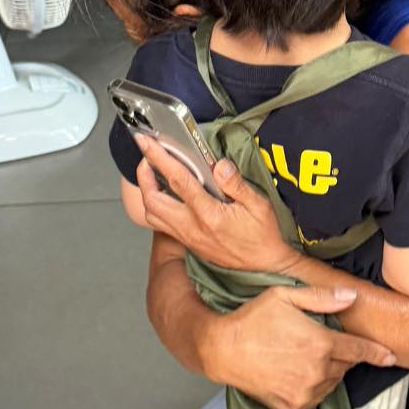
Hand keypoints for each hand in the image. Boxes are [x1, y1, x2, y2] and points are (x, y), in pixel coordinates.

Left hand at [134, 134, 298, 273]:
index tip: (146, 142)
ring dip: (147, 193)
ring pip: (152, 215)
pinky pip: (161, 225)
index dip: (158, 158)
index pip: (177, 181)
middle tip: (148, 157)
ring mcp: (188, 237)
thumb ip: (236, 183)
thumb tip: (218, 165)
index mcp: (210, 215)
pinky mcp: (189, 243)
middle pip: (152, 201)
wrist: (265, 266)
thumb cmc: (264, 236)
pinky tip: (165, 194)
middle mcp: (193, 228)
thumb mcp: (260, 205)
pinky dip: (156, 206)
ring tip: (152, 174)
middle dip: (143, 175)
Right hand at [206, 286, 396, 408]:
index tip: (391, 357)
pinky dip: (312, 388)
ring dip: (327, 372)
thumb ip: (322, 298)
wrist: (222, 350)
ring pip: (331, 383)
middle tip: (318, 343)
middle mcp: (318, 372)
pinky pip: (314, 398)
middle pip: (345, 366)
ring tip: (303, 357)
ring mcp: (305, 392)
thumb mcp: (285, 296)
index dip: (377, 353)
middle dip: (340, 355)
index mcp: (321, 344)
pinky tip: (295, 374)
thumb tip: (352, 297)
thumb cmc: (252, 318)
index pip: (359, 350)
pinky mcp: (292, 407)